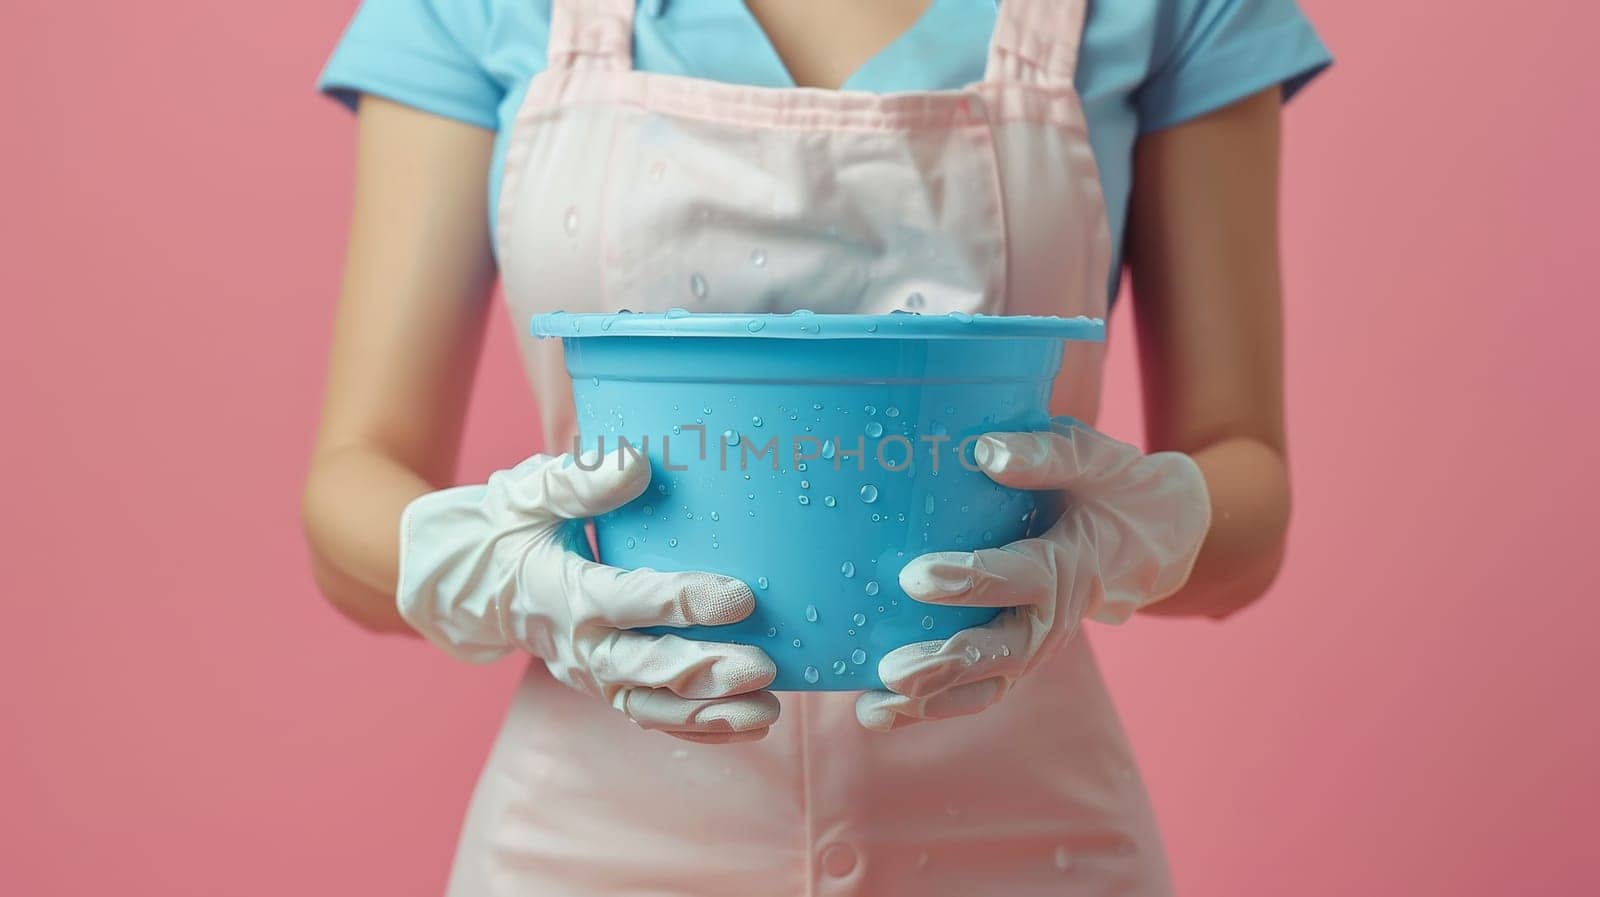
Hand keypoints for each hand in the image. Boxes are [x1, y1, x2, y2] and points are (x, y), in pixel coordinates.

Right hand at [398, 449, 779, 743]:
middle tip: (761, 665)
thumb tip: (637, 464)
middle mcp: (577, 644)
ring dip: (709, 713)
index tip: (739, 596)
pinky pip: (651, 717)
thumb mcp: (531, 493)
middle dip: (705, 671)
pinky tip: (748, 726)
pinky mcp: (604, 687)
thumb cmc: (506, 527)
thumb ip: (581, 481)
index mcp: (561, 592)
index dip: (682, 602)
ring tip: (767, 711)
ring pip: (651, 706)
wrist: (463, 586)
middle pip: (644, 669)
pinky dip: (698, 729)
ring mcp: (590, 674)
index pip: (627, 600)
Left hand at [856, 418, 1210, 731]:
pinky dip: (929, 707)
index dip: (973, 580)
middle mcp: (1056, 617)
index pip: (1024, 577)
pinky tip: (874, 712)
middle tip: (894, 669)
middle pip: (1005, 651)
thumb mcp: (1091, 458)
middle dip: (949, 663)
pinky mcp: (1015, 658)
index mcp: (1073, 563)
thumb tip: (985, 453)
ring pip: (987, 686)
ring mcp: (1036, 645)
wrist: (1149, 536)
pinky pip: (975, 691)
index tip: (916, 577)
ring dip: (932, 701)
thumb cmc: (1108, 486)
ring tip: (875, 708)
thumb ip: (1045, 455)